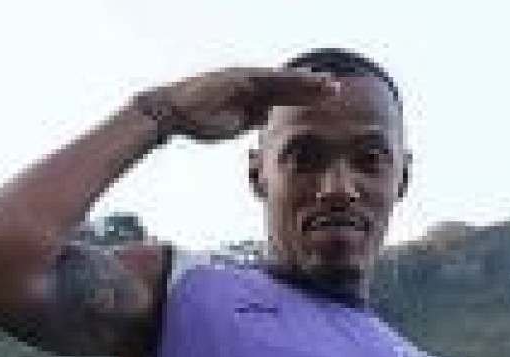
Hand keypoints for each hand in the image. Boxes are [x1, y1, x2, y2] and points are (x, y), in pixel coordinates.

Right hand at [134, 66, 339, 142]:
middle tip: (336, 88)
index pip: (280, 94)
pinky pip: (270, 79)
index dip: (302, 96)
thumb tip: (266, 120)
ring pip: (283, 80)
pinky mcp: (241, 78)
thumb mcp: (231, 124)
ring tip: (329, 84)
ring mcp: (246, 78)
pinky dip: (290, 80)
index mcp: (248, 95)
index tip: (321, 99)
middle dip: (311, 88)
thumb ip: (250, 118)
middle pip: (286, 85)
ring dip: (307, 83)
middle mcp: (250, 83)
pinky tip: (307, 81)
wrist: (174, 112)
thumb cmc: (197, 122)